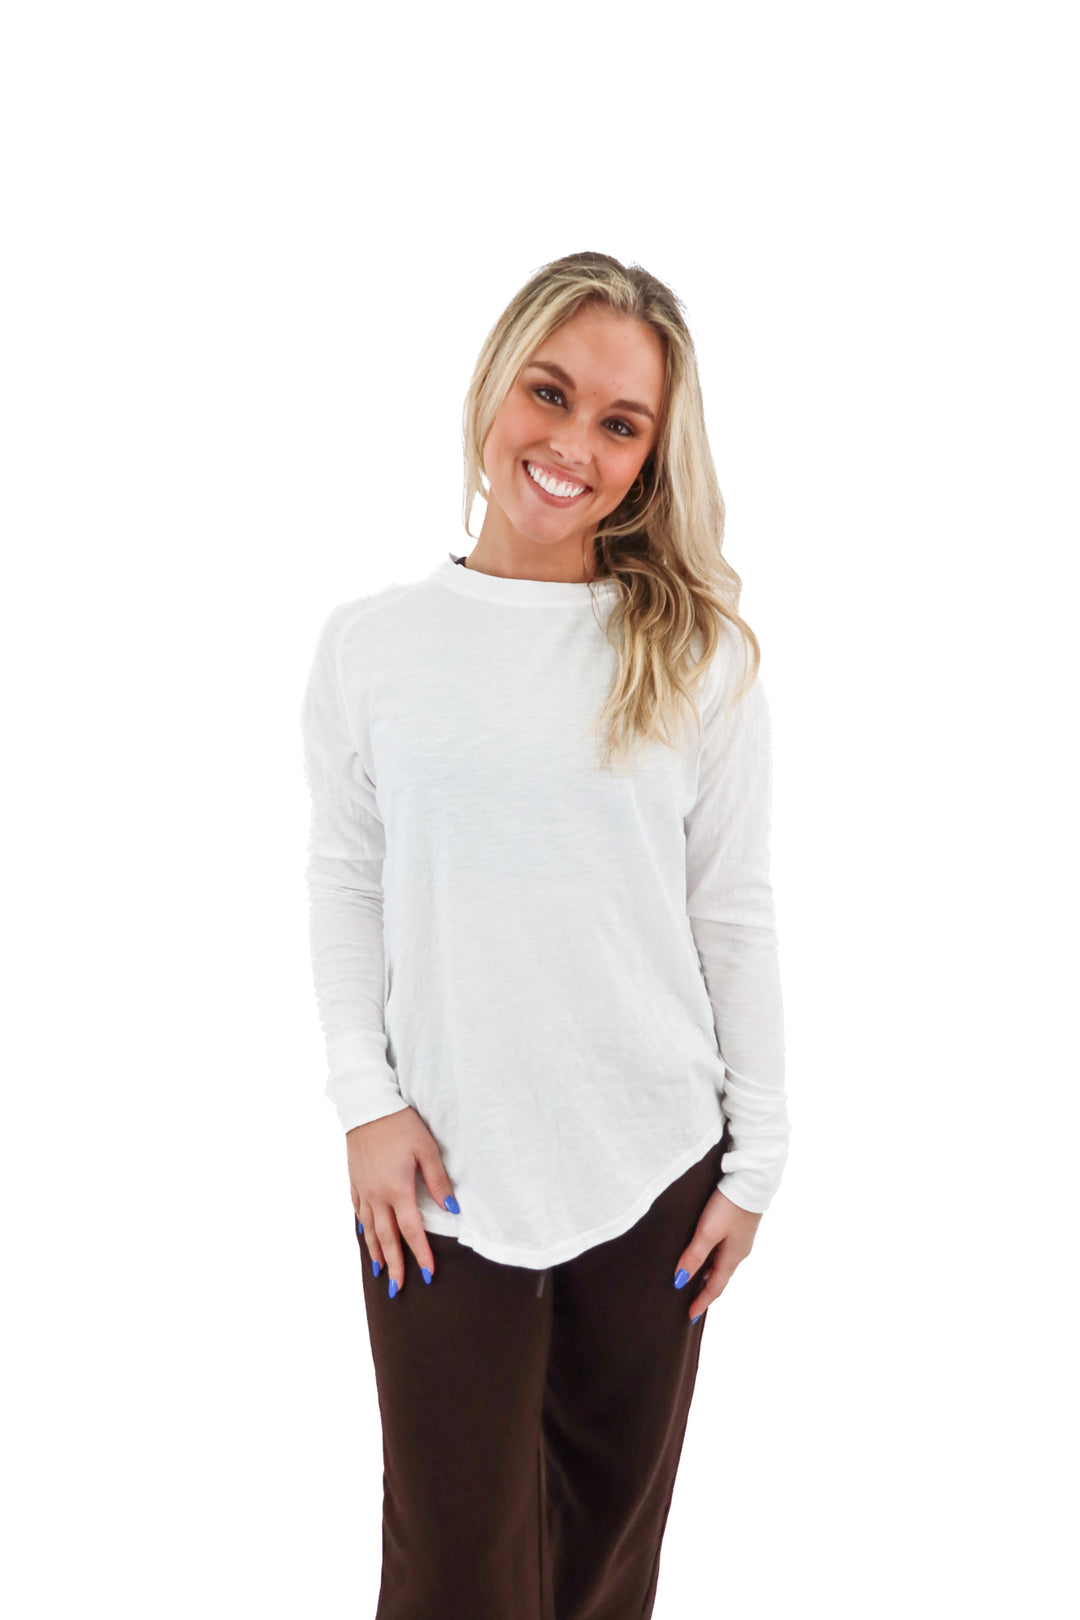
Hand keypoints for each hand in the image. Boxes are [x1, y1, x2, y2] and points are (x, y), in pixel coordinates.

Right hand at [347, 1107, 458, 1296]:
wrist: (367, 1105)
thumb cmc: (401, 1124)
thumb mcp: (426, 1149)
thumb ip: (438, 1181)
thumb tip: (452, 1209)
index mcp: (397, 1190)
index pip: (411, 1231)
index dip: (421, 1254)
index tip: (429, 1274)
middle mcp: (377, 1195)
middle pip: (386, 1238)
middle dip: (395, 1265)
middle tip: (398, 1289)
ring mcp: (363, 1189)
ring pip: (369, 1228)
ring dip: (376, 1252)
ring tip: (381, 1272)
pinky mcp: (354, 1179)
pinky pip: (358, 1211)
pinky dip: (362, 1228)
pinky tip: (365, 1235)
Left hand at [674, 1189, 763, 1323]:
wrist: (751, 1179)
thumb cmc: (728, 1205)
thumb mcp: (707, 1232)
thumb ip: (694, 1256)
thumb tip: (680, 1282)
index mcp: (733, 1258)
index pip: (715, 1288)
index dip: (701, 1302)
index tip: (689, 1316)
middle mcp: (738, 1252)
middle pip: (719, 1277)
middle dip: (704, 1291)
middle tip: (688, 1302)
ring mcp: (740, 1239)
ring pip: (721, 1263)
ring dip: (707, 1274)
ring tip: (692, 1281)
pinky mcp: (738, 1226)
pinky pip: (723, 1251)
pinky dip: (711, 1259)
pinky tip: (703, 1253)